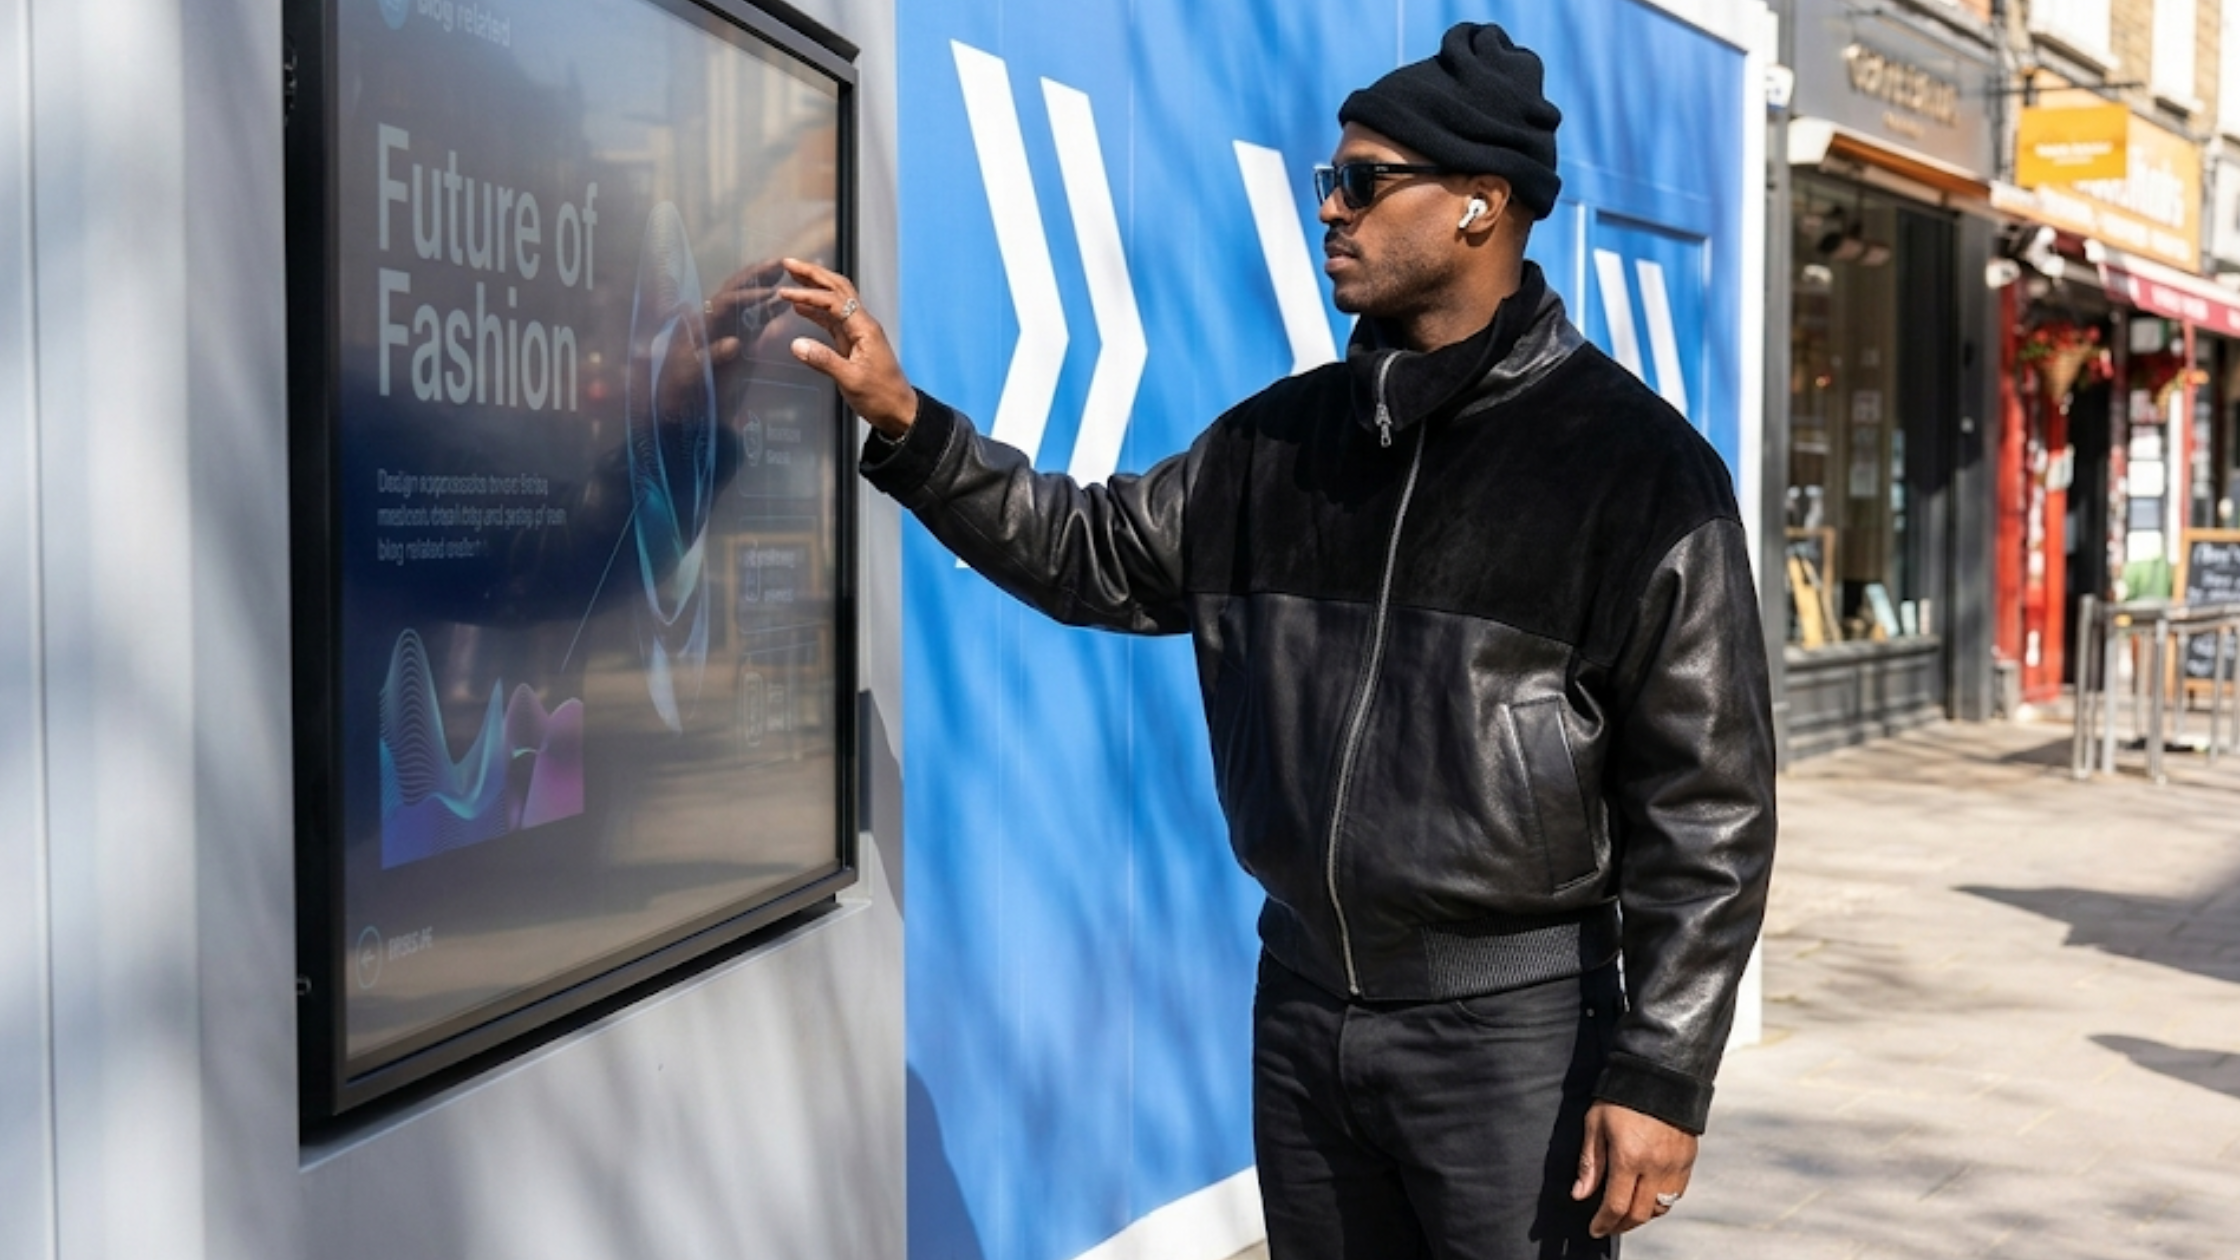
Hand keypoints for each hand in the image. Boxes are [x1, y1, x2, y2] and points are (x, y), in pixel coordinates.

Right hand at [777, 258, 917, 436]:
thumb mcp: (851, 380)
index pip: (833, 301)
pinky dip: (816, 310)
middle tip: (789, 263)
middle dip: (813, 274)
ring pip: (835, 299)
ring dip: (814, 287)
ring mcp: (858, 332)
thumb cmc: (881, 396)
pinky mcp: (852, 342)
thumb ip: (823, 361)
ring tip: (791, 276)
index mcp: (865, 328)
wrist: (899, 411)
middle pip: (838, 288)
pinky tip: (800, 308)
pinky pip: (832, 318)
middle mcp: (862, 324)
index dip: (808, 295)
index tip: (785, 294)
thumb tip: (797, 345)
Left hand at [1571, 1101, 1696, 1237]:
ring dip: (1642, 1216)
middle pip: (1640, 1214)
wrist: (1660, 1074)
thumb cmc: (1622, 1095)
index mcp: (1629, 1158)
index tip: (1595, 1229)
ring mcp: (1675, 1165)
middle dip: (1622, 1225)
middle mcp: (1655, 1166)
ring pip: (1660, 1207)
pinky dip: (1660, 1202)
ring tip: (1626, 1213)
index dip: (1604, 1223)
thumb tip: (1580, 1194)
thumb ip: (1589, 1163)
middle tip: (1609, 1226)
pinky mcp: (1688, 1160)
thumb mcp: (1595, 1124)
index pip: (1616, 1205)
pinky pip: (1676, 1194)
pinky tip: (1647, 1197)